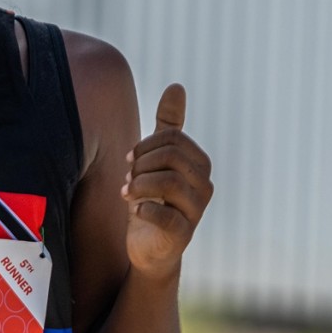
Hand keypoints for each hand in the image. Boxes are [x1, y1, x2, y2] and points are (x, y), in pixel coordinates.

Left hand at [120, 83, 212, 276]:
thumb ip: (168, 125)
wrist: (150, 246)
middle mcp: (204, 185)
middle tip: (128, 178)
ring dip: (139, 185)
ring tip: (127, 193)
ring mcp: (196, 211)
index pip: (173, 138)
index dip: (145, 145)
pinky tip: (135, 211)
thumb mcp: (158, 159)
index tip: (130, 160)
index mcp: (199, 164)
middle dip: (142, 164)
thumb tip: (177, 86)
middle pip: (171, 156)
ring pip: (168, 182)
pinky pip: (166, 216)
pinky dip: (144, 210)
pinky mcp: (183, 234)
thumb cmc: (154, 198)